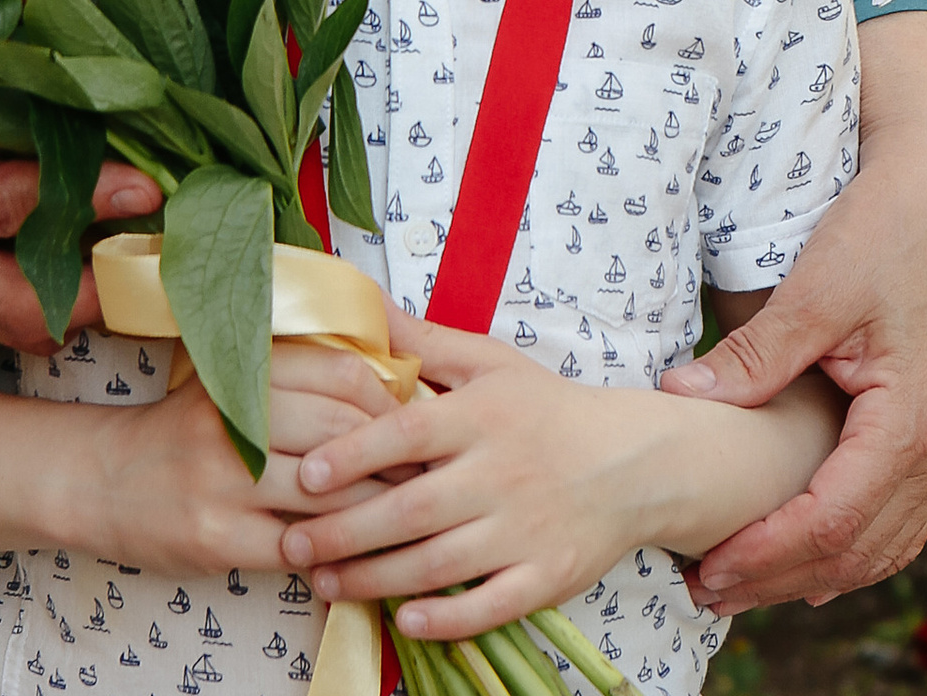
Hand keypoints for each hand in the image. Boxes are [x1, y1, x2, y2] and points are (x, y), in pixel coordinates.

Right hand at [0, 155, 163, 351]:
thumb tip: (64, 42)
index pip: (2, 204)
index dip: (80, 196)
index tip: (145, 186)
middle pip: (23, 303)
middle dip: (102, 290)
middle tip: (166, 256)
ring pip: (21, 323)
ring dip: (89, 299)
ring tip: (152, 259)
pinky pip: (5, 315)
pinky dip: (58, 295)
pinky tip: (102, 260)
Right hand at [85, 342, 407, 575]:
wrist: (104, 479)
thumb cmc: (185, 430)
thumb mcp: (229, 381)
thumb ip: (295, 377)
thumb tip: (388, 389)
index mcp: (243, 371)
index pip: (340, 375)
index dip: (389, 401)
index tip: (415, 422)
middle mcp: (233, 419)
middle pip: (342, 432)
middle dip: (395, 457)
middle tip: (424, 473)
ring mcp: (223, 480)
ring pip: (328, 496)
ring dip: (375, 510)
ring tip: (402, 517)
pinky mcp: (216, 537)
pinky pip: (296, 548)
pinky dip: (332, 554)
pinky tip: (352, 555)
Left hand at [273, 313, 674, 641]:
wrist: (633, 462)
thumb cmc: (545, 409)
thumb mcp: (490, 362)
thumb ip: (424, 342)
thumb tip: (363, 306)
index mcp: (482, 417)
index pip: (408, 434)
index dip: (355, 454)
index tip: (308, 473)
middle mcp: (500, 474)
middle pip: (412, 508)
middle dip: (347, 532)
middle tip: (294, 544)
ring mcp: (525, 530)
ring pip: (440, 563)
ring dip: (376, 578)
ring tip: (324, 582)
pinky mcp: (546, 577)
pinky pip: (491, 606)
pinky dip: (448, 619)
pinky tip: (405, 620)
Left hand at [658, 10, 926, 611]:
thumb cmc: (885, 225)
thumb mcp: (816, 288)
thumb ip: (755, 356)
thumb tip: (683, 400)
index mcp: (916, 423)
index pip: (832, 525)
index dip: (766, 557)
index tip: (707, 573)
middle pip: (861, 551)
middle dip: (783, 579)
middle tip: (709, 590)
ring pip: (888, 541)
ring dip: (818, 570)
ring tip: (746, 579)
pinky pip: (901, 511)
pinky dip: (854, 540)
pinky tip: (811, 549)